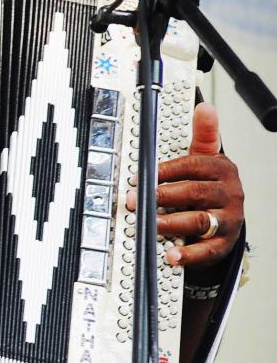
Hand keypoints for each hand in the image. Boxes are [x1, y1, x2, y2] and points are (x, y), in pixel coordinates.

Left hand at [124, 102, 243, 270]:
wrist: (226, 219)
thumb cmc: (207, 186)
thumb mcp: (206, 159)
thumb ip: (203, 135)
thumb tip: (206, 107)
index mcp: (222, 170)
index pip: (192, 166)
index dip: (163, 170)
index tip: (138, 175)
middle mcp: (229, 194)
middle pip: (194, 192)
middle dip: (160, 196)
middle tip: (133, 200)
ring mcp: (228, 220)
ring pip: (199, 221)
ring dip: (171, 223)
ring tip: (149, 224)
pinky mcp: (224, 244)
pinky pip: (206, 250)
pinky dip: (188, 254)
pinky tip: (171, 255)